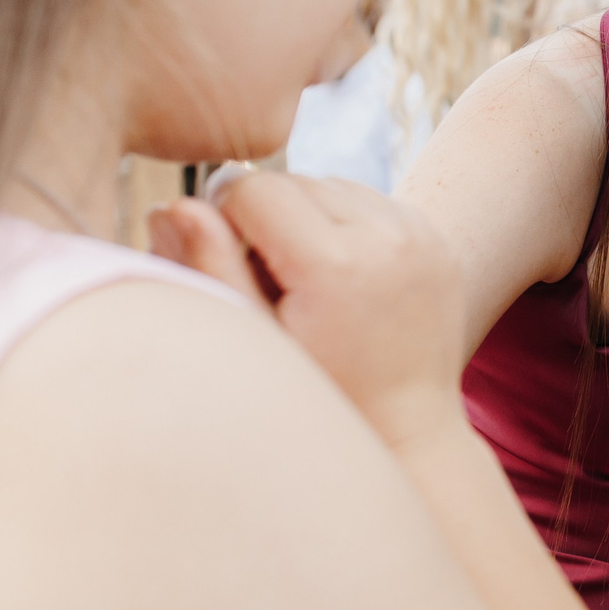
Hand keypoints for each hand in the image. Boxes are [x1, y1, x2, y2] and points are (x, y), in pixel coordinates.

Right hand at [148, 170, 466, 449]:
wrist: (407, 429)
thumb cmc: (321, 395)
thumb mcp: (257, 337)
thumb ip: (210, 267)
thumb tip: (172, 205)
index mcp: (336, 264)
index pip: (252, 188)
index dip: (226, 220)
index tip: (233, 263)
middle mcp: (387, 238)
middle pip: (294, 181)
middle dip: (268, 218)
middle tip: (273, 281)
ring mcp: (420, 235)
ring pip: (333, 186)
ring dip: (309, 217)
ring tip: (308, 281)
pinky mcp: (437, 239)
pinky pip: (372, 201)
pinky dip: (347, 225)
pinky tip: (343, 278)